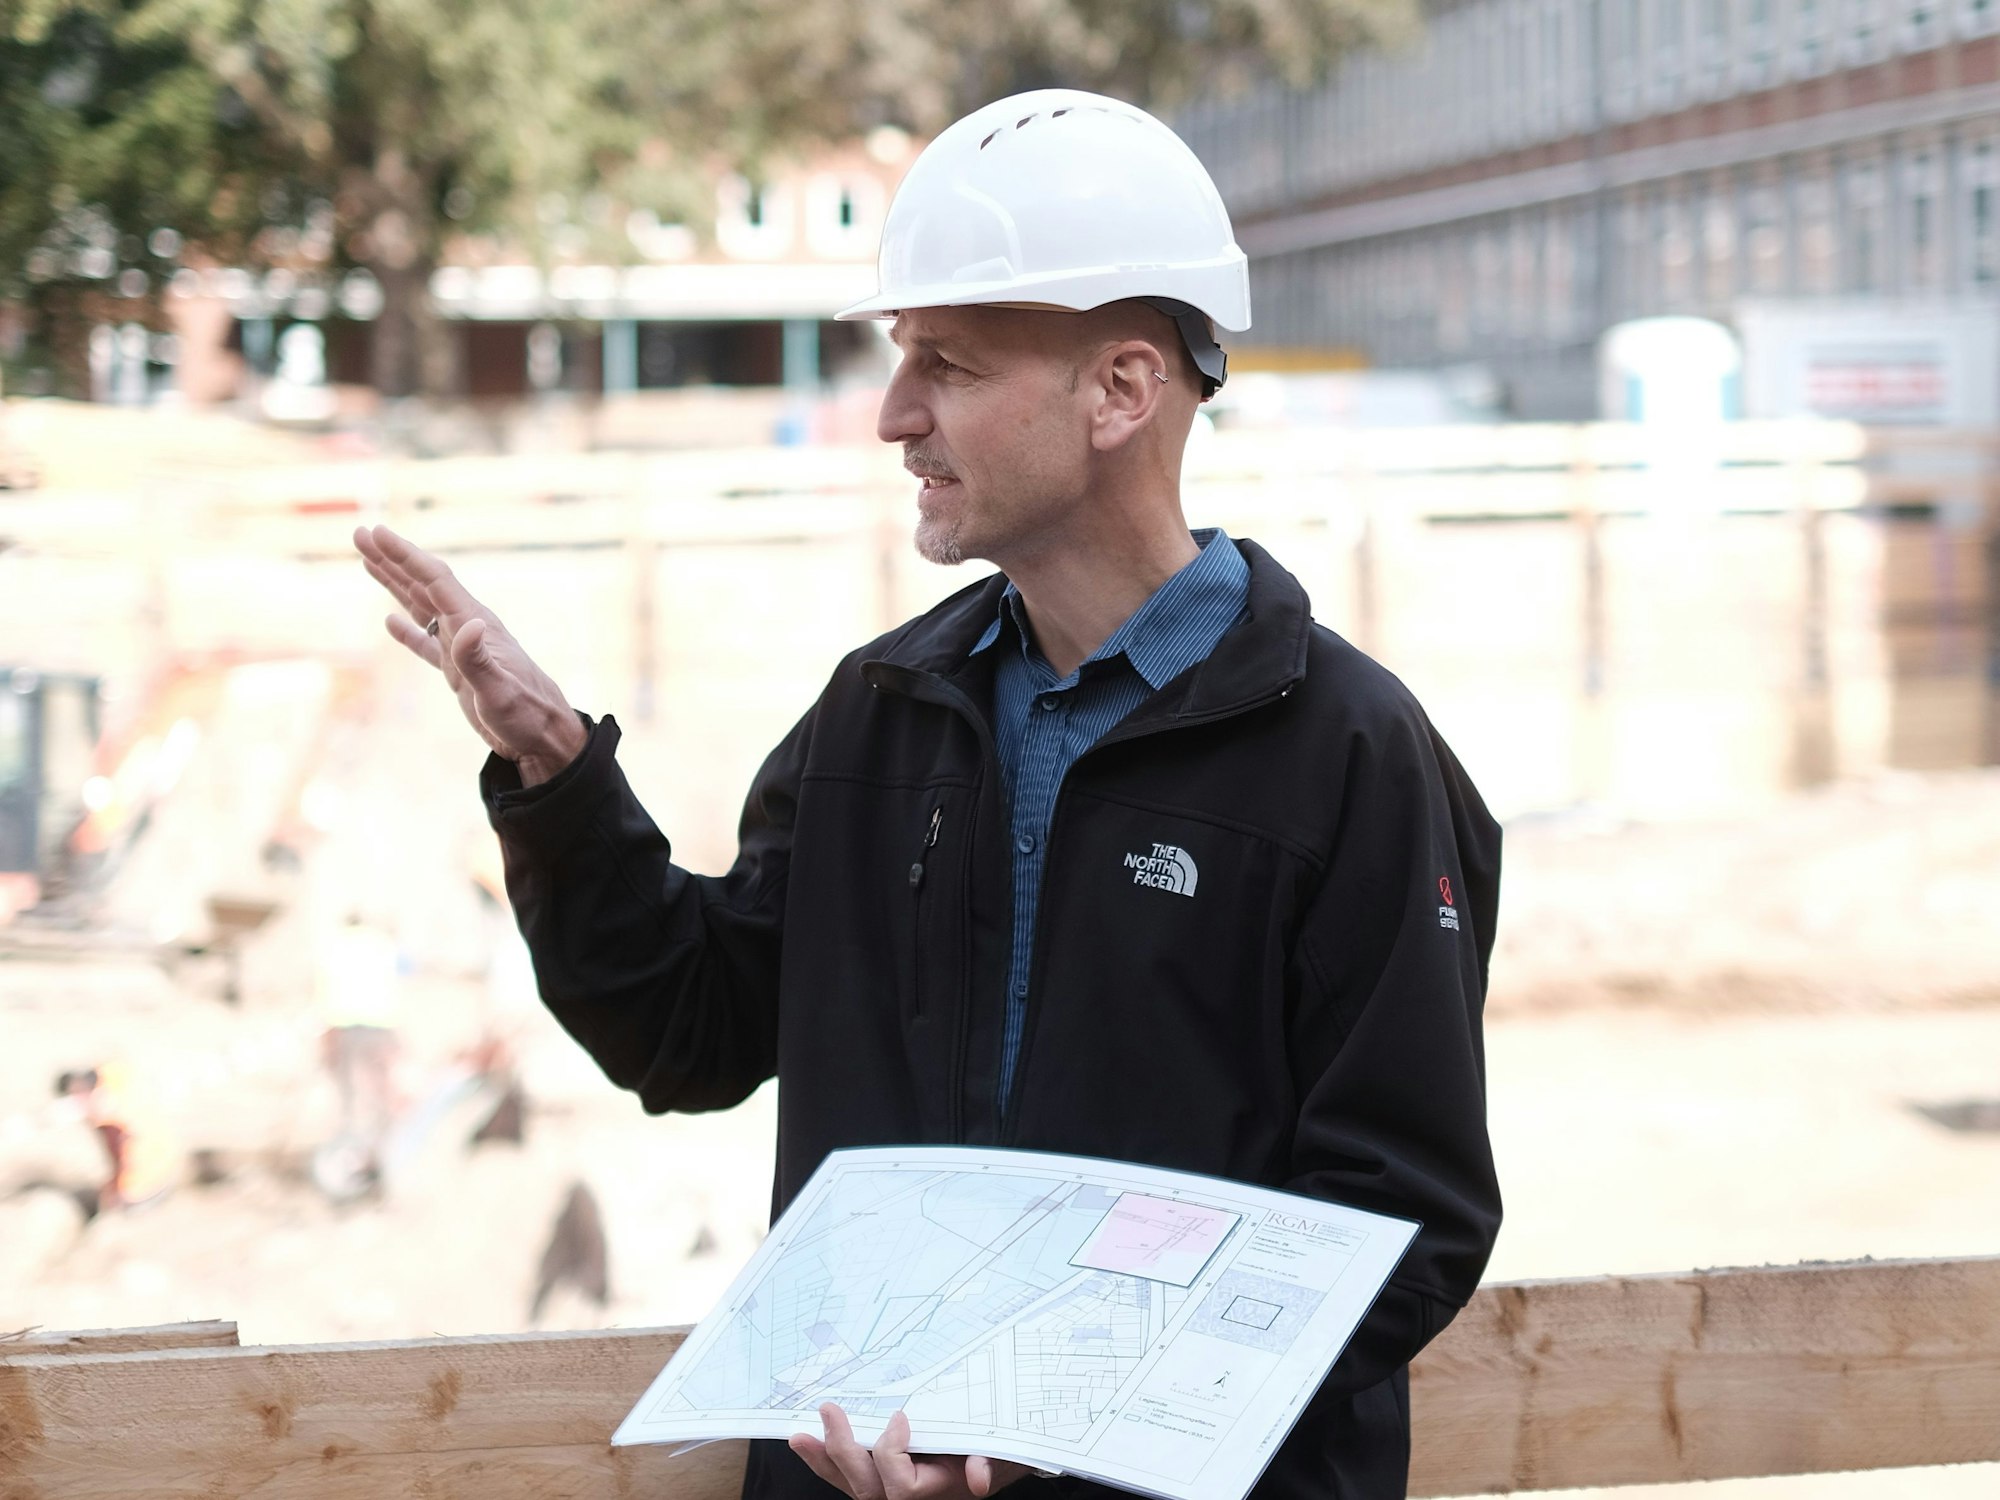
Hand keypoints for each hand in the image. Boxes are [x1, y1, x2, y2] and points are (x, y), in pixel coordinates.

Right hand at [353, 524, 587, 784]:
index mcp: (475, 624)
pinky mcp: (461, 671)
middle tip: (360, 534)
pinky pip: (428, 642)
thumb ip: (478, 660)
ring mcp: (464, 648)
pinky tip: (390, 621)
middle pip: (423, 584)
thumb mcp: (499, 691)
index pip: (434, 580)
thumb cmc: (526, 715)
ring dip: (395, 584)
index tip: (377, 533)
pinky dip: (408, 630)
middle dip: (392, 559)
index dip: (405, 555)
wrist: (545, 737)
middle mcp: (468, 627)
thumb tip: (467, 624)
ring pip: (422, 607)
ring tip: (368, 562)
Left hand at [790, 1405, 1030, 1499]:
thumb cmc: (997, 1452)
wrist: (994, 1459)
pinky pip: (849, 1481)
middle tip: (831, 1412)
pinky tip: (807, 1443)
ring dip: (825, 1459)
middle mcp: (909, 1499)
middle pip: (868, 1488)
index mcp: (937, 1492)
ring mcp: (891, 1493)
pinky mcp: (880, 1483)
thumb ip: (989, 1461)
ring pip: (853, 1486)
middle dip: (845, 1450)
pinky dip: (826, 1463)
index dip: (892, 1452)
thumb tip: (979, 1476)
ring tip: (801, 1435)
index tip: (899, 1417)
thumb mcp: (1002, 1452)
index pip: (901, 1485)